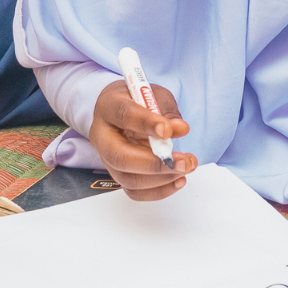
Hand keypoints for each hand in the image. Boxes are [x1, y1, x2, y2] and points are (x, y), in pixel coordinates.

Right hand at [90, 81, 193, 200]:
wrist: (124, 110)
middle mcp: (102, 135)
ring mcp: (107, 158)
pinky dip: (159, 190)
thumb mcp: (155, 96)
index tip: (167, 130)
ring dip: (161, 178)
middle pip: (119, 156)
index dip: (145, 123)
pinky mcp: (117, 174)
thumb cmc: (139, 101)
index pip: (123, 115)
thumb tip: (180, 129)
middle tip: (182, 161)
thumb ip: (167, 111)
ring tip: (186, 167)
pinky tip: (178, 180)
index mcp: (108, 106)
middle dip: (154, 163)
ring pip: (127, 178)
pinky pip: (134, 191)